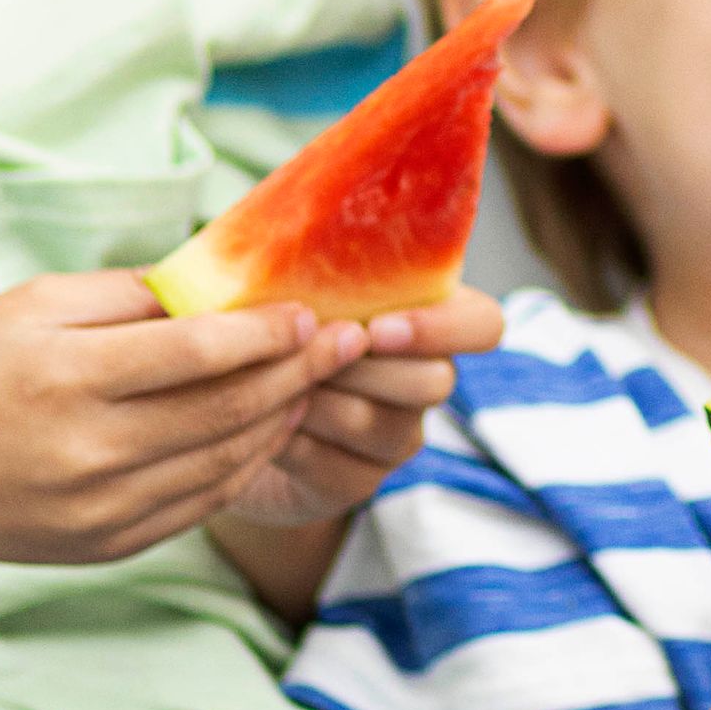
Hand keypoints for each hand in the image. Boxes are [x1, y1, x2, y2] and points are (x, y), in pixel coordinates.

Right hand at [0, 273, 364, 572]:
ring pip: (225, 462)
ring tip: (314, 382)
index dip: (266, 334)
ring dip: (281, 420)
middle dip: (297, 374)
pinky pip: (201, 502)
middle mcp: (88, 452)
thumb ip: (128, 296)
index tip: (312, 312)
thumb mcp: (30, 307)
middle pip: (225, 412)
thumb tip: (219, 286)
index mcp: (66, 378)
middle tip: (346, 342)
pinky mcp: (109, 544)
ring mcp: (100, 508)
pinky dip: (243, 464)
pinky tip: (265, 429)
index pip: (197, 355)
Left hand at [219, 282, 508, 527]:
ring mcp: (398, 434)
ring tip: (273, 380)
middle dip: (360, 368)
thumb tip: (282, 229)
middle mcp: (425, 377)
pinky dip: (293, 442)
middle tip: (301, 353)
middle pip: (436, 380)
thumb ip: (300, 261)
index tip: (378, 329)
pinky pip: (340, 468)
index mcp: (423, 315)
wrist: (228, 408)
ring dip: (321, 401)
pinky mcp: (359, 481)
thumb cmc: (264, 328)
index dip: (442, 328)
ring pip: (384, 424)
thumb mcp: (280, 286)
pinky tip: (262, 421)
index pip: (482, 323)